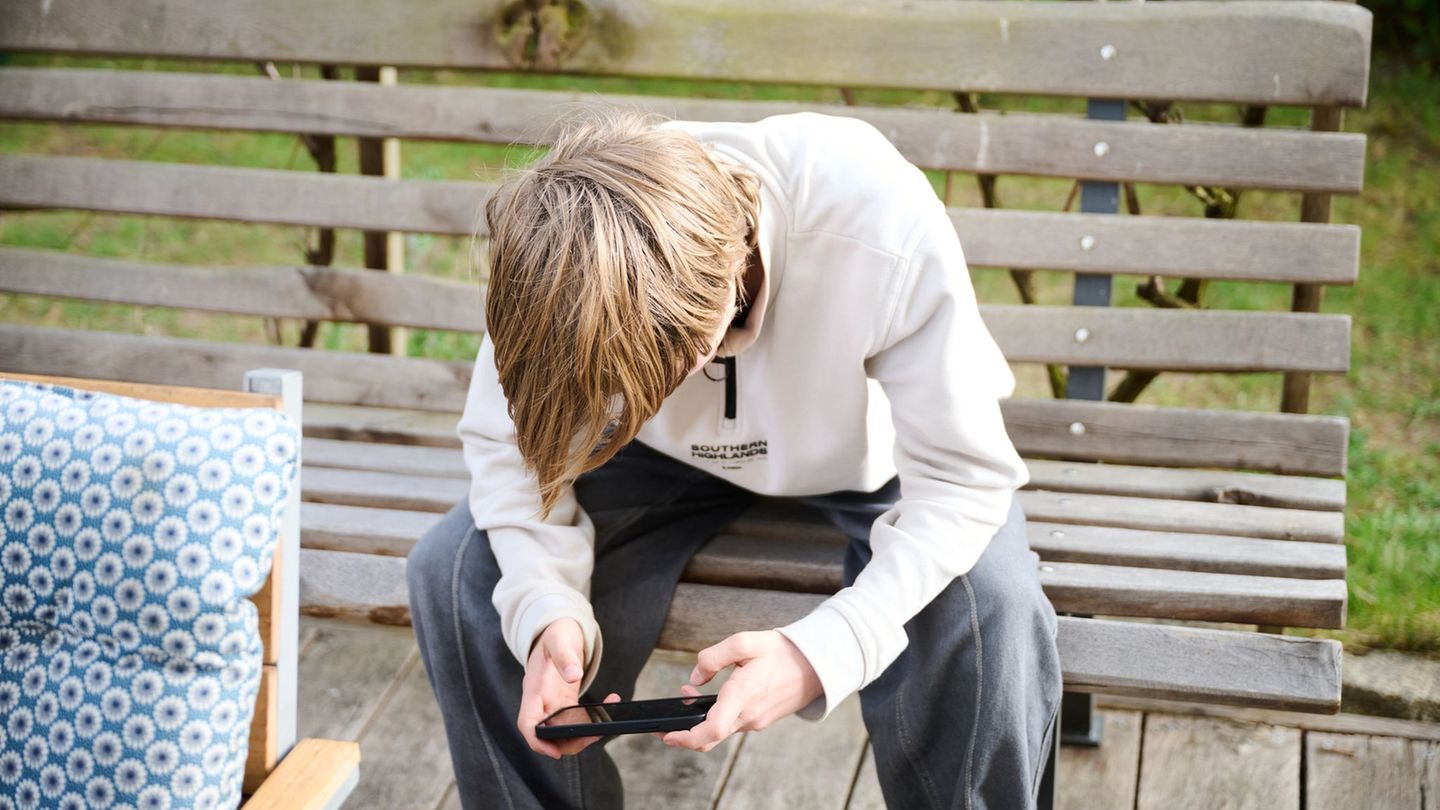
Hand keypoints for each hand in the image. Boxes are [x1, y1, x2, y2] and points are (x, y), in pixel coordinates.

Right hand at [517, 618, 618, 758]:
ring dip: (584, 732)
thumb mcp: (559, 639)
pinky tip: (611, 702)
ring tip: (607, 718)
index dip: (537, 741)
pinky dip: (592, 717)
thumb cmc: (555, 633)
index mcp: (534, 688)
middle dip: (569, 741)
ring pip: (563, 730)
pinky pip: (577, 718)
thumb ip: (565, 656)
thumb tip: (574, 676)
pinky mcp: (565, 701)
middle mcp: (541, 700)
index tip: (553, 752)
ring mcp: (553, 702)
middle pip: (547, 733)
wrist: (558, 630)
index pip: (527, 722)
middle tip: (595, 735)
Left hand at [660, 630, 822, 752]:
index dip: (686, 737)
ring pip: (721, 730)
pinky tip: (714, 698)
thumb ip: (714, 657)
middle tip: (665, 724)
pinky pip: (734, 724)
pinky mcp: (762, 720)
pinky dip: (718, 716)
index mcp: (744, 695)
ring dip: (701, 719)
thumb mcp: (745, 641)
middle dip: (684, 733)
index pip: (712, 729)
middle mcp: (750, 715)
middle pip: (710, 738)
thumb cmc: (782, 651)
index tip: (667, 734)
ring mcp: (757, 721)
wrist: (817, 665)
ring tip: (689, 694)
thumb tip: (695, 678)